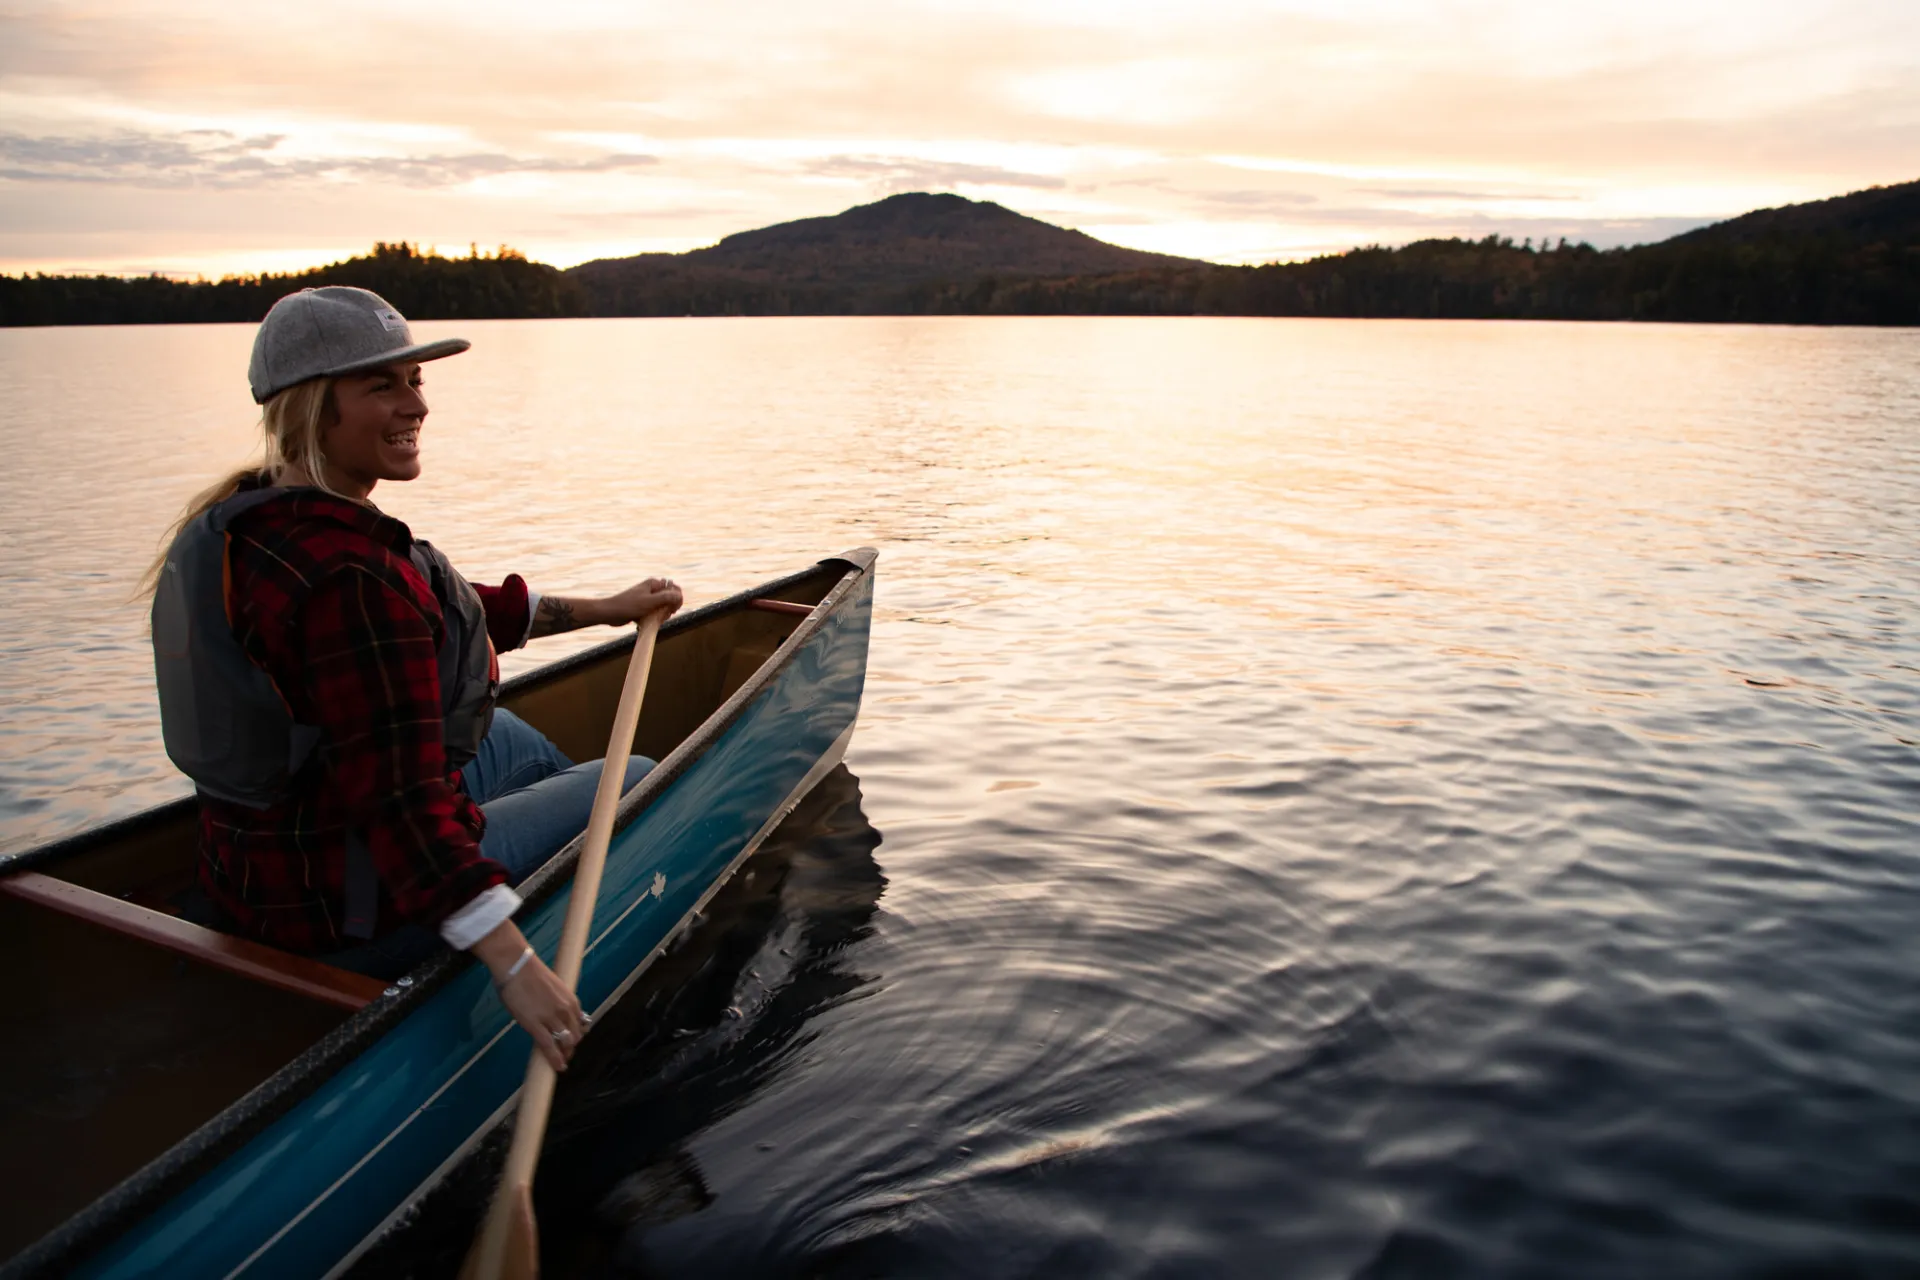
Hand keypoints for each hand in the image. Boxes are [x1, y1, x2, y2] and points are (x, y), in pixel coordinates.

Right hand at [473, 922, 585, 1070]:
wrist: (517, 966)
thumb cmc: (530, 974)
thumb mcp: (553, 987)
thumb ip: (557, 1002)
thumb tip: (553, 1012)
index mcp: (571, 1000)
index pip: (580, 1024)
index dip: (577, 1035)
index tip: (571, 1041)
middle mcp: (566, 1010)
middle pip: (575, 1036)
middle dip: (571, 1047)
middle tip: (566, 1054)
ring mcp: (552, 1018)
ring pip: (565, 1043)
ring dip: (565, 1055)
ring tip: (562, 1063)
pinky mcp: (536, 1025)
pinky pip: (549, 1047)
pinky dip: (555, 1059)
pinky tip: (557, 1067)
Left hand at [600, 577, 682, 626]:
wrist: (609, 613)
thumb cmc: (628, 606)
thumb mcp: (650, 602)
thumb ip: (666, 598)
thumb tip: (680, 596)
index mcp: (654, 584)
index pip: (674, 589)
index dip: (677, 599)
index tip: (673, 609)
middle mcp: (652, 590)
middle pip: (670, 599)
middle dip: (669, 609)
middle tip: (662, 616)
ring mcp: (647, 599)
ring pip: (663, 608)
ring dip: (661, 616)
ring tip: (654, 621)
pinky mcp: (643, 608)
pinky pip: (654, 613)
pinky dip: (654, 619)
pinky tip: (647, 623)